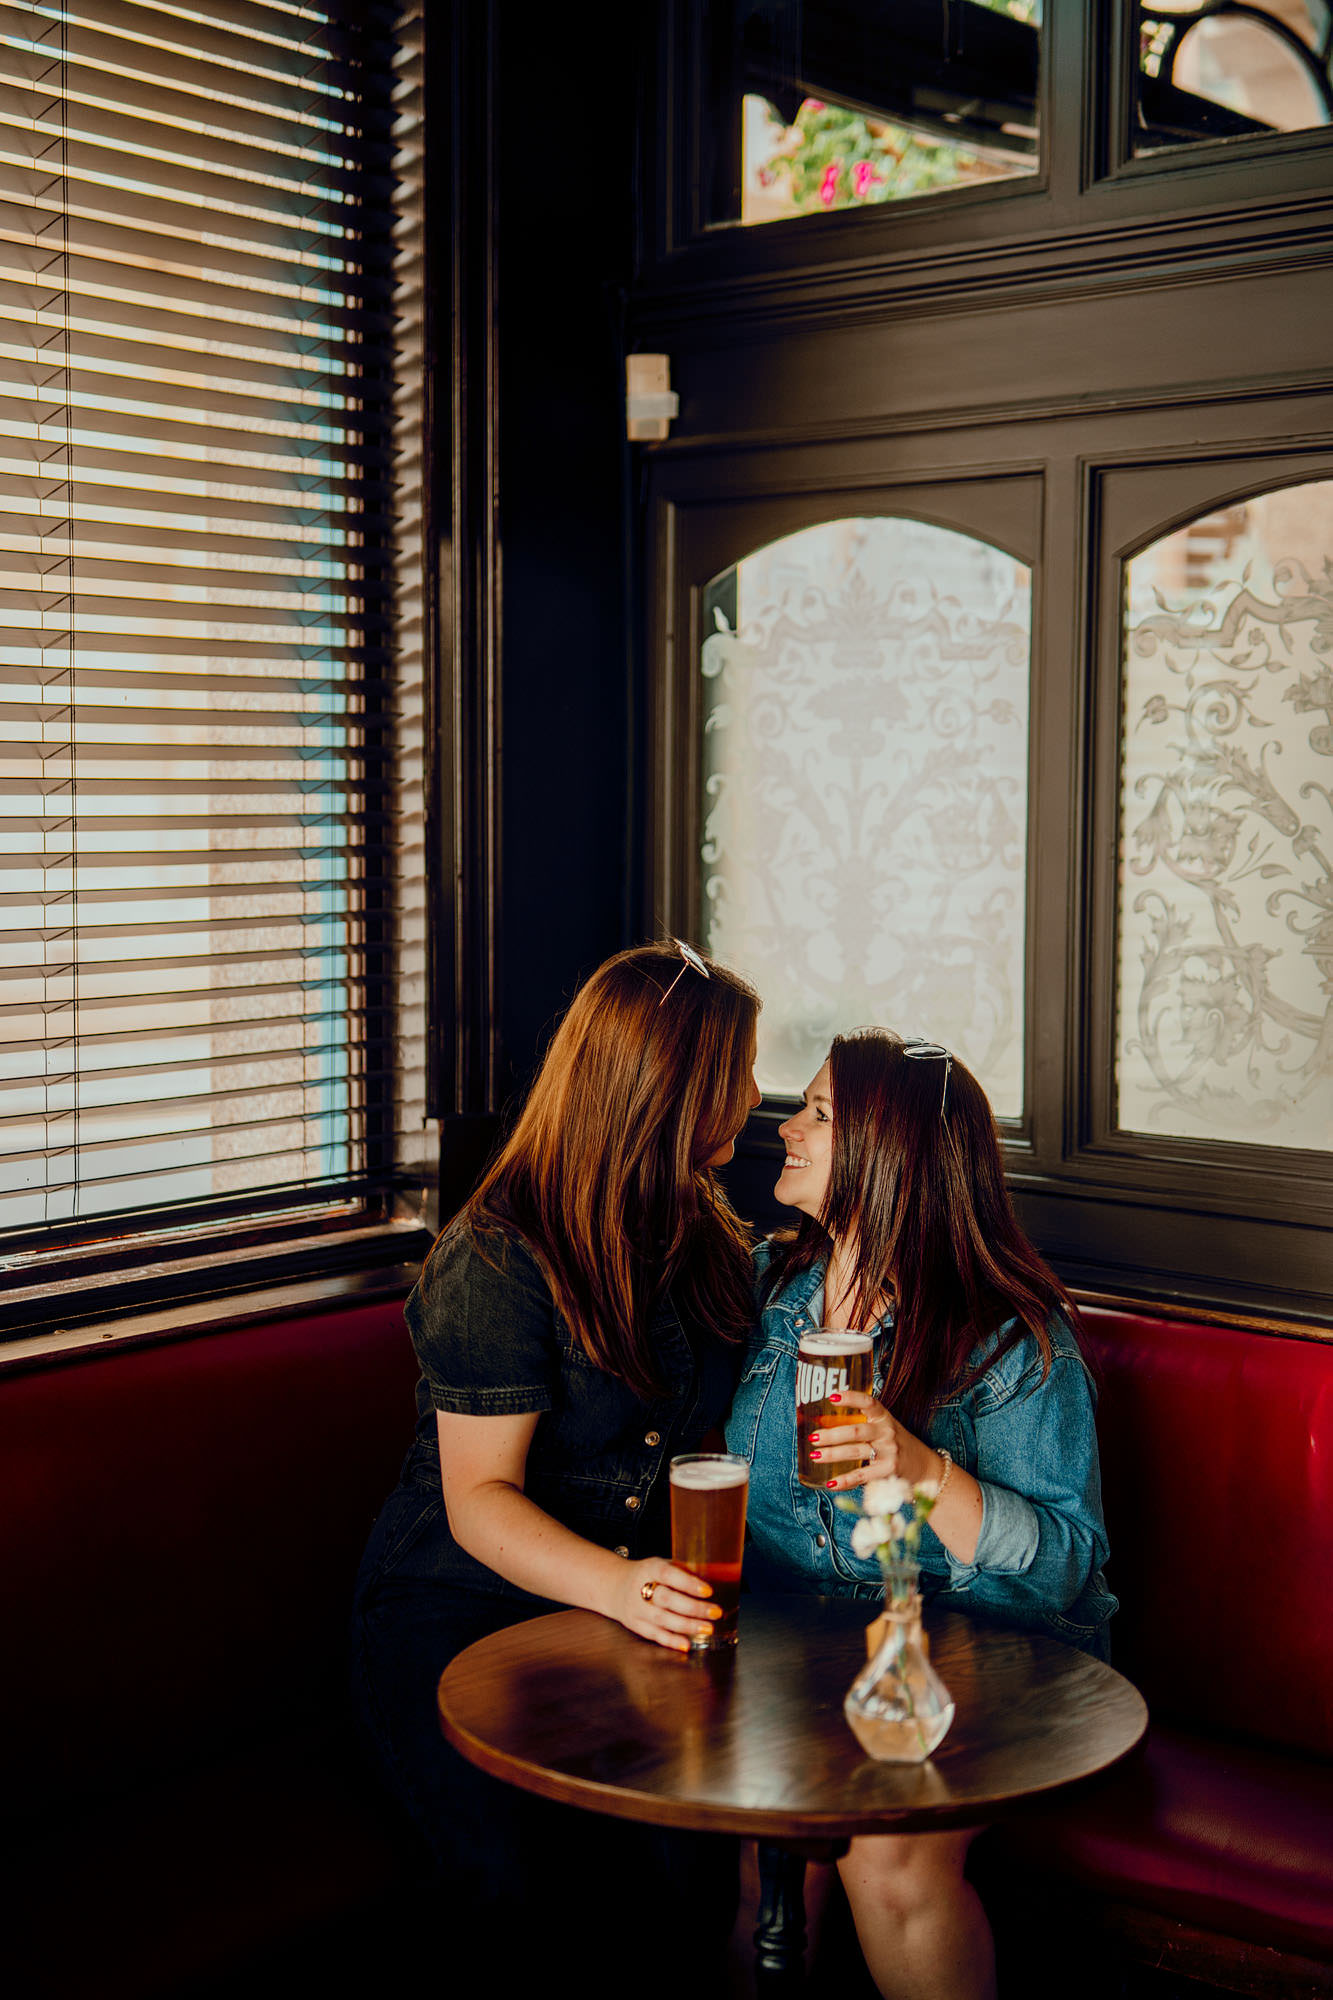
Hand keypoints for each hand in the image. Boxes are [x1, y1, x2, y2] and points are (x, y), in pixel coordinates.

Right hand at [611, 1559, 722, 1651]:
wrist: (614, 1586)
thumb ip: (683, 1571)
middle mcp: (640, 1588)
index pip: (668, 1575)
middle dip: (693, 1608)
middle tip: (715, 1612)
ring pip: (662, 1619)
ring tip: (707, 1628)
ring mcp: (636, 1609)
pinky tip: (687, 1644)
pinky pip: (655, 1635)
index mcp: (650, 1568)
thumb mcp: (661, 1564)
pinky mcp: (635, 1625)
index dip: (688, 1583)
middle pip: (667, 1599)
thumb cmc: (646, 1574)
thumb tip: (713, 1578)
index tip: (708, 1591)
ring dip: (687, 1626)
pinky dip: (671, 1641)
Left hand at [807, 1390, 939, 1493]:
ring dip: (832, 1454)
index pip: (869, 1403)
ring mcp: (889, 1453)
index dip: (851, 1398)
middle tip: (813, 1437)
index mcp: (885, 1418)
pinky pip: (861, 1476)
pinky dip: (844, 1480)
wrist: (925, 1467)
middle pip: (856, 1431)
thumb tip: (825, 1425)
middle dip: (832, 1434)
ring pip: (855, 1452)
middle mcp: (887, 1433)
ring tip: (815, 1455)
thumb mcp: (885, 1429)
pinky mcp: (888, 1472)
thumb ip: (863, 1425)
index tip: (831, 1396)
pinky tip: (830, 1482)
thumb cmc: (898, 1445)